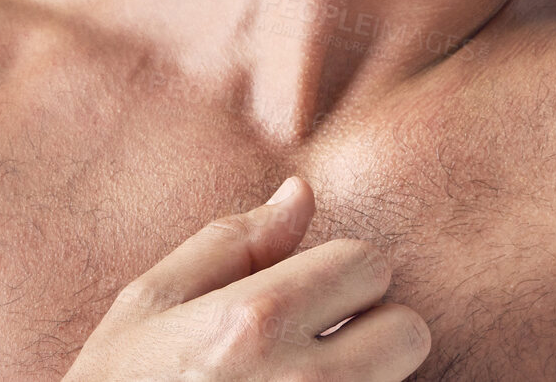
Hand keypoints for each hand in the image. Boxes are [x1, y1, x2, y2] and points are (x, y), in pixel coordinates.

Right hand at [62, 175, 429, 381]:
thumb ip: (231, 242)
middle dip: (371, 331)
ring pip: (397, 379)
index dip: (340, 275)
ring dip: (367, 376)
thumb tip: (300, 192)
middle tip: (313, 348)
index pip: (369, 263)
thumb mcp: (147, 308)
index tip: (304, 300)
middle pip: (408, 330)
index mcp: (252, 323)